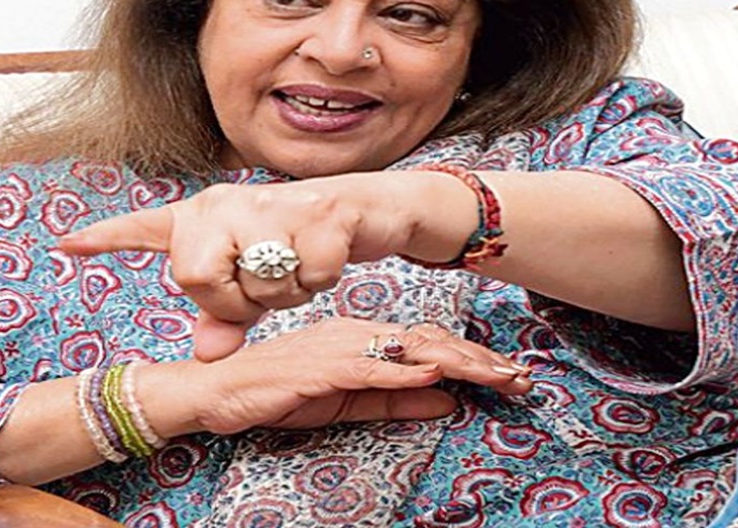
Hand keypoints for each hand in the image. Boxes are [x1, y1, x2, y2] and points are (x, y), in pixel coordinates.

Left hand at [59, 173, 476, 360]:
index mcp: (205, 216)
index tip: (66, 244)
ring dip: (287, 293)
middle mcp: (228, 201)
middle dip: (233, 301)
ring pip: (258, 286)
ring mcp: (270, 203)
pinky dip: (322, 280)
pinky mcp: (318, 211)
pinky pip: (308, 279)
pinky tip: (329, 253)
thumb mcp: (258, 285)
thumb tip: (206, 354)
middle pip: (197, 278)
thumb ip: (225, 317)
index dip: (106, 238)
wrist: (369, 208)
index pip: (146, 227)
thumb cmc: (302, 245)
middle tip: (262, 285)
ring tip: (300, 261)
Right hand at [137, 318, 531, 436]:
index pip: (428, 346)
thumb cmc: (277, 392)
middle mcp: (355, 335)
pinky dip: (401, 372)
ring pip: (407, 352)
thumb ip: (394, 401)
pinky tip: (430, 376)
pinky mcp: (317, 366)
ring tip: (495, 375)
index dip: (473, 359)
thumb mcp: (347, 403)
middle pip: (428, 344)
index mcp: (362, 339)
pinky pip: (367, 368)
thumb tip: (447, 402)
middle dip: (479, 361)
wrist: (216, 391)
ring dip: (455, 364)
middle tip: (521, 377)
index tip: (511, 375)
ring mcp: (337, 347)